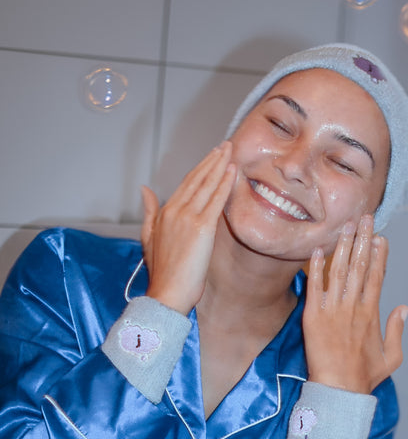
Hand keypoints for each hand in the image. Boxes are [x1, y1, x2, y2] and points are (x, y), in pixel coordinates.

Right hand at [141, 142, 235, 313]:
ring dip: (220, 165)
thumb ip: (149, 210)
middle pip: (197, 178)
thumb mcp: (148, 237)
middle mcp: (175, 210)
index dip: (201, 167)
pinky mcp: (202, 227)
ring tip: (230, 150)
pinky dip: (225, 183)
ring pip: (207, 184)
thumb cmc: (162, 271)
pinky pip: (216, 200)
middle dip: (212, 159)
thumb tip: (144, 189)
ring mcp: (188, 217)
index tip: (211, 156)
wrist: (167, 293)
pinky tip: (233, 171)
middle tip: (225, 145)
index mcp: (164, 212)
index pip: (186, 183)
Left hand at [302, 214, 406, 393]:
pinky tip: (318, 250)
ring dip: (343, 246)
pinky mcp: (313, 315)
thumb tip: (404, 308)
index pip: (376, 276)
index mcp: (371, 313)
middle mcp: (353, 306)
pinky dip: (316, 268)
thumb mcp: (393, 356)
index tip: (380, 237)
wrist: (339, 389)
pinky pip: (315, 286)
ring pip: (339, 271)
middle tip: (364, 218)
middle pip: (360, 266)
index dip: (379, 255)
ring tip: (346, 226)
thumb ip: (398, 330)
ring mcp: (332, 309)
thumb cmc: (364, 375)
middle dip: (363, 240)